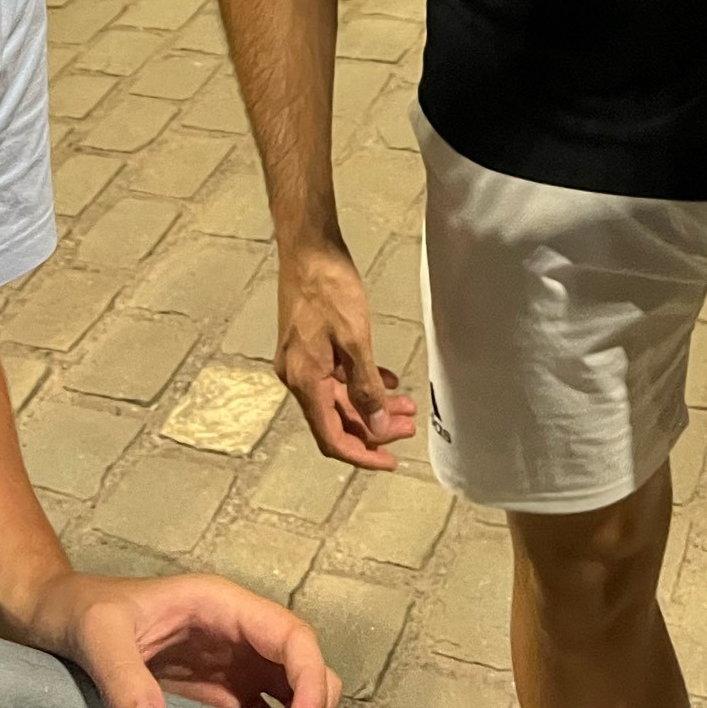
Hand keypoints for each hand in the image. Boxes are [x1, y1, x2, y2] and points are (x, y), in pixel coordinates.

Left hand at [25, 569, 339, 707]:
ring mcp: (225, 667)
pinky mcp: (212, 697)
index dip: (309, 674)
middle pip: (300, 663)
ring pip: (287, 692)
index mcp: (219, 604)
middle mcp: (233, 634)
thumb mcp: (99, 635)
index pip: (290, 633)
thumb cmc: (79, 608)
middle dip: (311, 701)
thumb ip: (124, 678)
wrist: (56, 617)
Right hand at [276, 241, 418, 468]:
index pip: (332, 436)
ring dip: (371, 404)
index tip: (391, 460)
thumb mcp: (355, 339)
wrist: (307, 246)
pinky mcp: (309, 345)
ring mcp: (302, 360)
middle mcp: (298, 377)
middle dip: (374, 427)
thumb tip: (379, 426)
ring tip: (406, 406)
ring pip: (339, 397)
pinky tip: (388, 380)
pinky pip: (336, 376)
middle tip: (408, 427)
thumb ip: (366, 387)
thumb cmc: (329, 287)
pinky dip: (361, 382)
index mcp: (305, 380)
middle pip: (337, 418)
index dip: (363, 454)